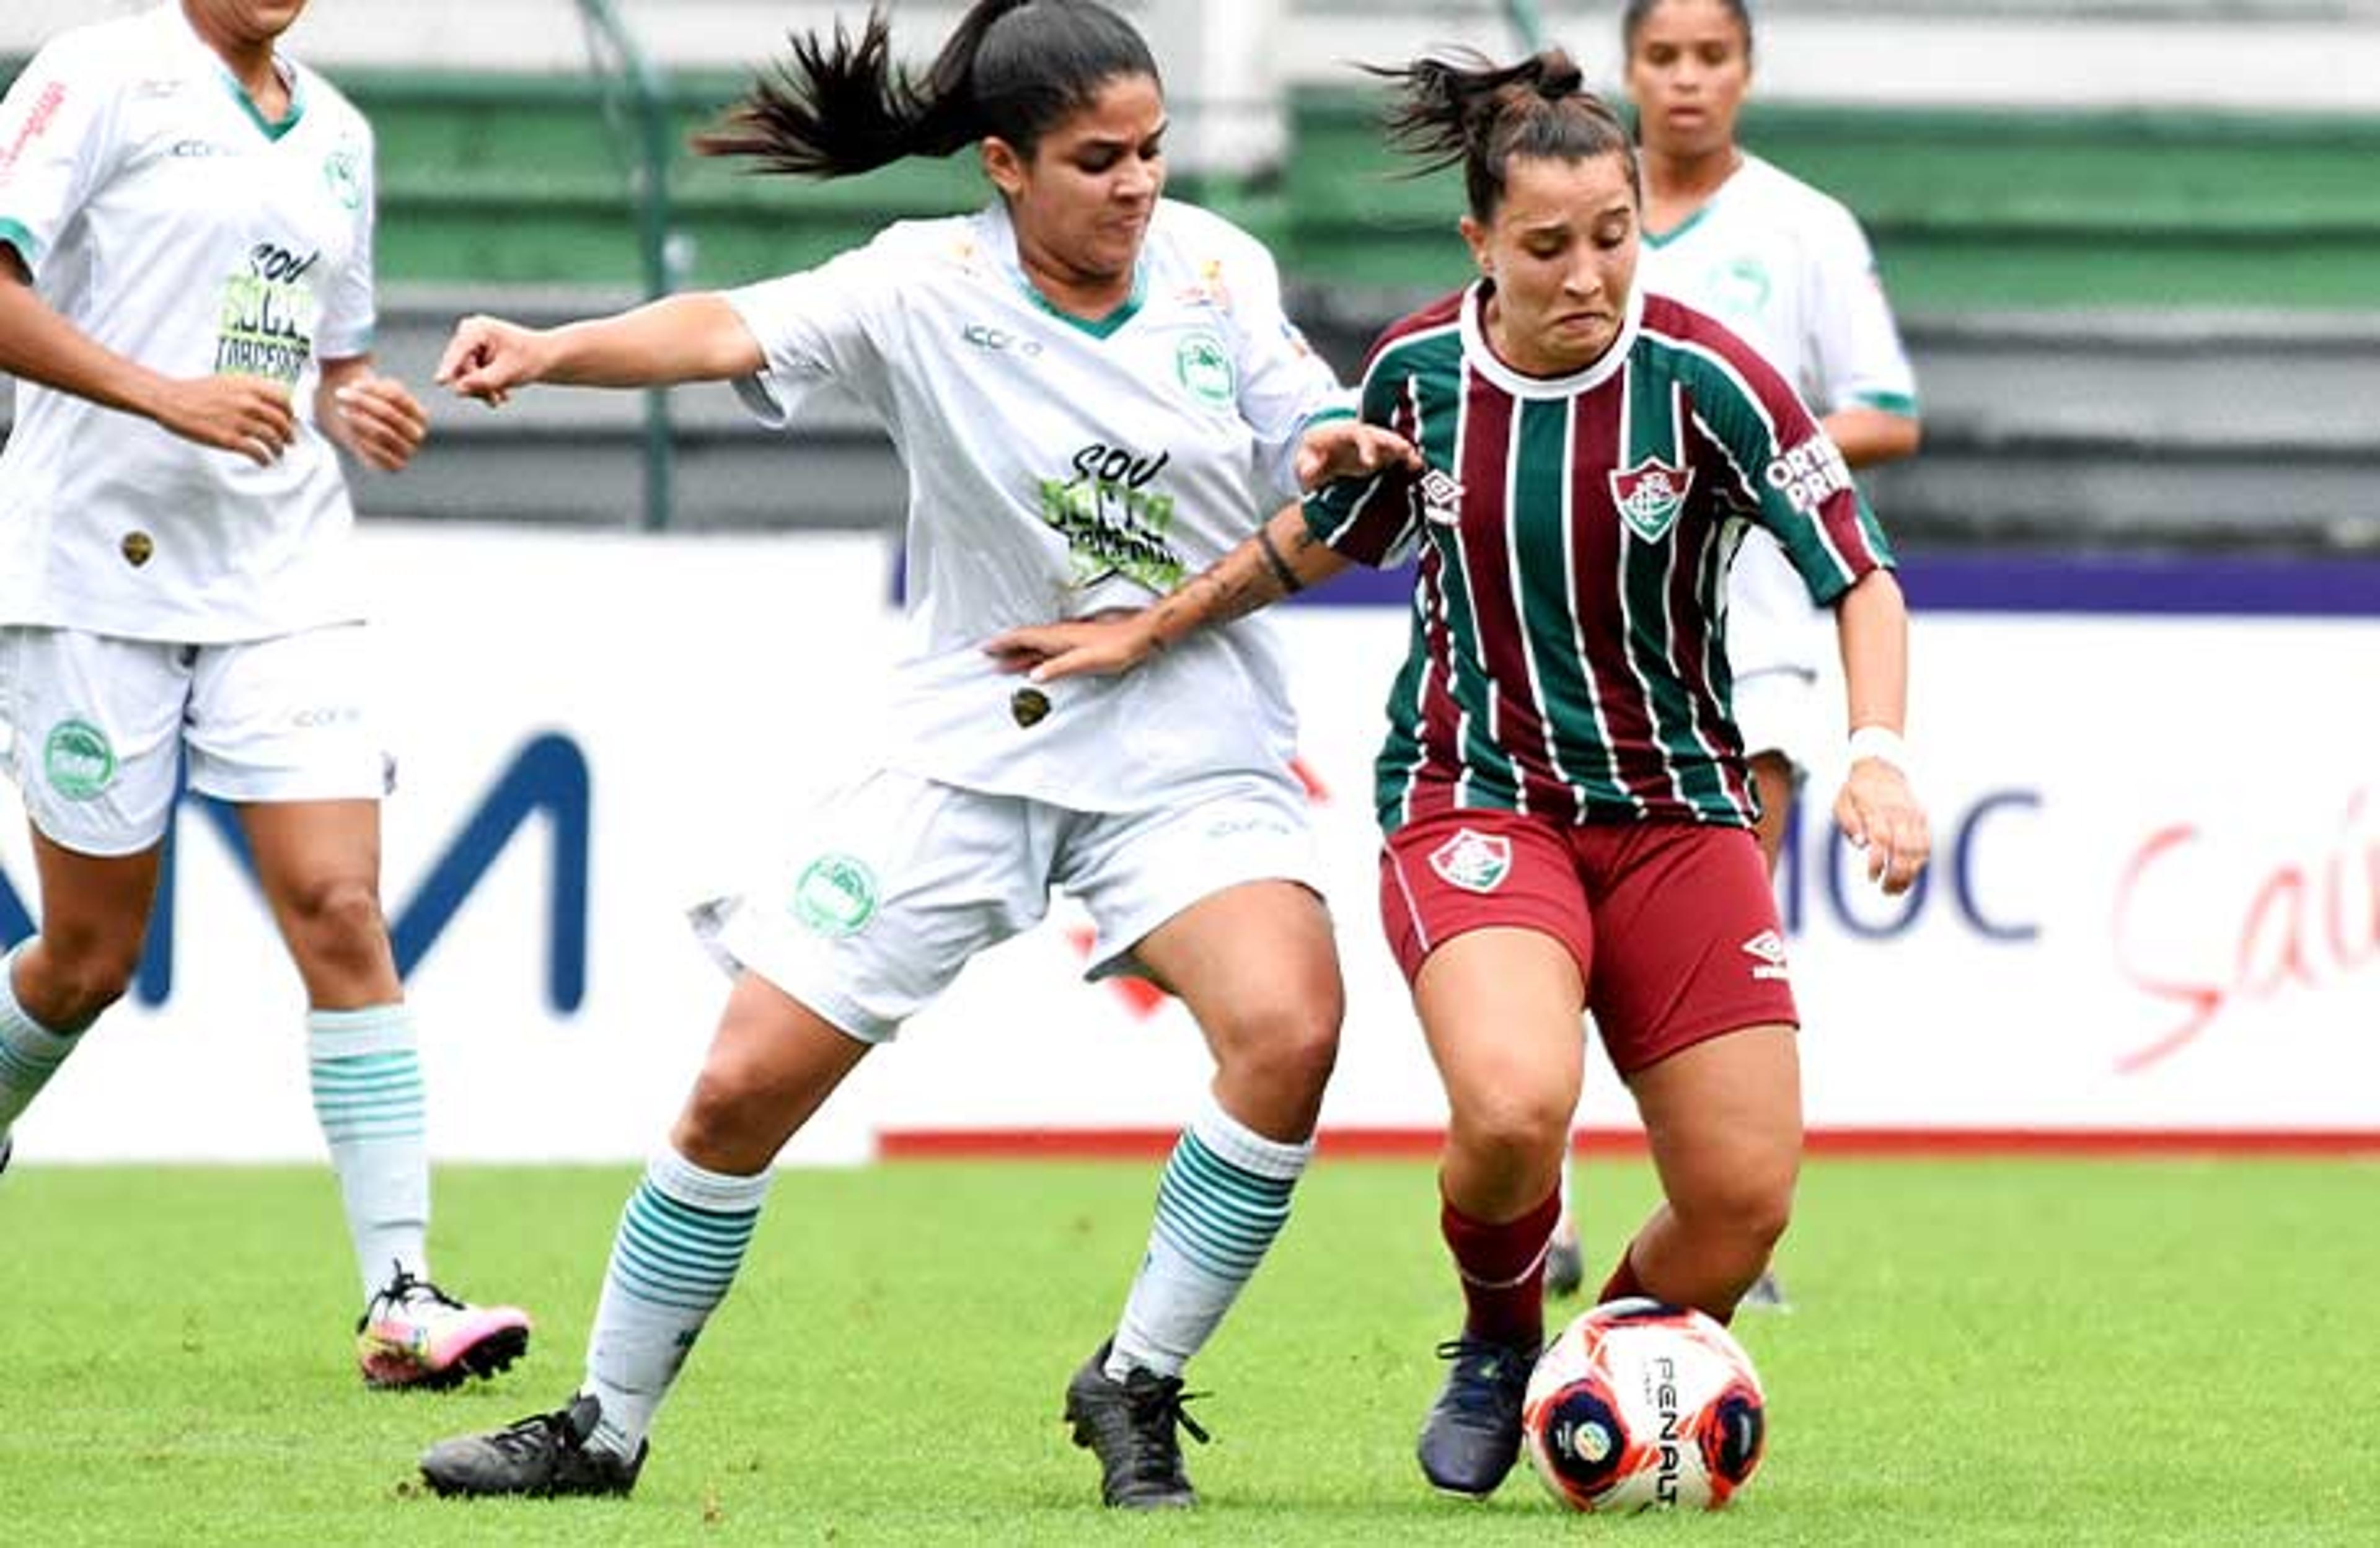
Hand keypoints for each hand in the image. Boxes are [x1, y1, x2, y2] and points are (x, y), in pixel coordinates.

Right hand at [150, 375, 296, 465]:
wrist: (170, 400)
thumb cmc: (198, 391)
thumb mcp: (228, 380)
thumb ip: (251, 389)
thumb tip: (271, 403)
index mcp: (249, 386)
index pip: (284, 400)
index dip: (290, 414)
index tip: (289, 422)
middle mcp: (248, 402)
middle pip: (282, 422)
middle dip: (288, 435)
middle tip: (289, 442)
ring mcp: (239, 420)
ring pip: (273, 438)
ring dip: (278, 449)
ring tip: (277, 454)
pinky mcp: (229, 438)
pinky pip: (257, 451)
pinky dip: (264, 459)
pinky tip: (264, 462)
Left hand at [325, 372, 428, 470]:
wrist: (367, 435)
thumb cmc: (372, 407)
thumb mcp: (375, 392)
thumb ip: (372, 387)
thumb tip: (357, 387)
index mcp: (421, 416)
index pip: (397, 397)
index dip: (373, 388)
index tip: (353, 383)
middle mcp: (417, 434)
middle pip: (388, 413)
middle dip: (361, 401)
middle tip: (340, 394)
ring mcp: (407, 452)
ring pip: (382, 432)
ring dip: (358, 420)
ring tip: (342, 411)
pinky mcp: (394, 465)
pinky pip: (377, 452)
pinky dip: (361, 439)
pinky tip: (349, 429)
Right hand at [434, 314, 551, 406]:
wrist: (543, 356)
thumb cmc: (530, 359)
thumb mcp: (508, 373)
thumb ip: (483, 382)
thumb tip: (457, 390)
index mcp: (478, 329)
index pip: (459, 352)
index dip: (449, 368)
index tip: (439, 382)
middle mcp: (468, 332)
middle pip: (460, 366)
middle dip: (476, 386)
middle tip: (495, 402)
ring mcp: (468, 343)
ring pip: (463, 375)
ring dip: (481, 390)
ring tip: (500, 399)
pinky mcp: (471, 354)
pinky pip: (468, 376)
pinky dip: (484, 387)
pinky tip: (501, 395)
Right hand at [983, 613, 1161, 682]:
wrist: (1140, 636)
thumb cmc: (1117, 646)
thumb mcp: (1086, 660)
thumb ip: (1059, 667)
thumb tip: (1034, 675)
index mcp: (1057, 637)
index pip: (1022, 638)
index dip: (1003, 643)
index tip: (986, 648)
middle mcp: (1060, 634)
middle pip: (1026, 641)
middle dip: (1006, 648)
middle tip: (989, 657)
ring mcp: (1068, 638)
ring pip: (1037, 645)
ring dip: (1020, 652)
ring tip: (1006, 663)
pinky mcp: (1078, 642)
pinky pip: (1048, 648)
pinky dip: (1036, 655)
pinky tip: (1037, 663)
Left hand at [1295, 419, 1420, 490]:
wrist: (1321, 449)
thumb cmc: (1313, 455)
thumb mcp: (1304, 460)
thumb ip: (1307, 466)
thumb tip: (1310, 473)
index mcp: (1343, 433)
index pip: (1357, 435)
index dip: (1366, 447)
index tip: (1371, 463)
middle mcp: (1362, 434)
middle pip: (1380, 434)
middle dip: (1393, 442)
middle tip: (1405, 452)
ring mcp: (1374, 442)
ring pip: (1392, 442)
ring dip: (1405, 450)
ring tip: (1418, 462)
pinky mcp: (1382, 453)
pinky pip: (1398, 454)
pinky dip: (1408, 459)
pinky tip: (1419, 468)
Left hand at [1833, 759, 1930, 895]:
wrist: (1881, 768)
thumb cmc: (1856, 791)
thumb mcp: (1842, 801)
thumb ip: (1848, 822)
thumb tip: (1860, 844)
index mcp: (1876, 807)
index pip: (1881, 839)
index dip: (1878, 861)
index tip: (1871, 877)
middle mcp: (1898, 812)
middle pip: (1904, 848)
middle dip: (1897, 874)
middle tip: (1886, 891)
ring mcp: (1913, 815)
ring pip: (1918, 849)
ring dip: (1910, 873)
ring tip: (1896, 889)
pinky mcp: (1922, 819)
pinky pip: (1926, 844)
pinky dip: (1920, 863)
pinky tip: (1909, 877)